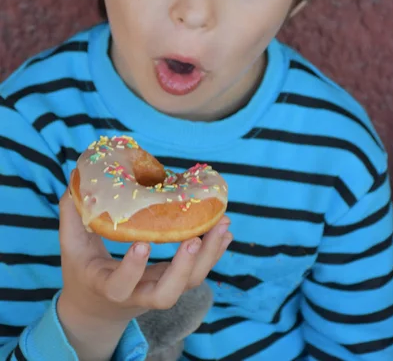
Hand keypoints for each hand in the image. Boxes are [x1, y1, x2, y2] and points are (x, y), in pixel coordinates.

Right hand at [57, 178, 231, 359]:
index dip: (133, 269)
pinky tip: (225, 230)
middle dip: (183, 268)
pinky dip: (214, 252)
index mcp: (108, 287)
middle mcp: (138, 295)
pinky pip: (198, 272)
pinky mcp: (173, 282)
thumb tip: (75, 180)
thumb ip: (71, 216)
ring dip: (209, 256)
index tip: (142, 243)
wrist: (96, 308)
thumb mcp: (70, 247)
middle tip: (194, 239)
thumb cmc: (82, 272)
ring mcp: (158, 290)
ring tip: (222, 224)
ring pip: (190, 284)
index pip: (121, 287)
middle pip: (166, 295)